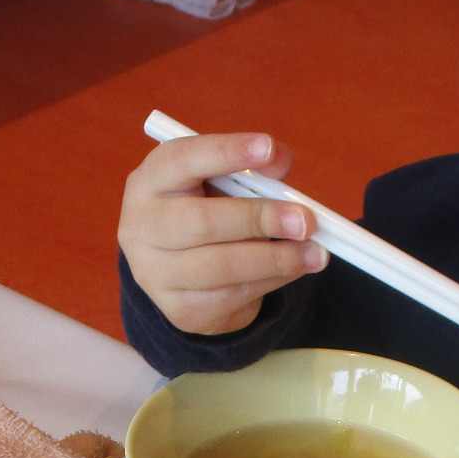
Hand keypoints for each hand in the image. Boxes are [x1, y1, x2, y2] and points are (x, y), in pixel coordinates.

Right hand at [118, 131, 328, 335]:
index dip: (227, 152)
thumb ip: (251, 168)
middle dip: (260, 219)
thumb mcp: (222, 181)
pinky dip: (272, 280)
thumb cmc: (207, 208)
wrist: (180, 268)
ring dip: (278, 259)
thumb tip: (279, 162)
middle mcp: (142, 227)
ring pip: (223, 267)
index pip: (184, 160)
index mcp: (150, 181)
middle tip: (306, 220)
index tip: (268, 147)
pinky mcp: (181, 310)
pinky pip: (234, 295)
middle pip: (202, 222)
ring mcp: (156, 274)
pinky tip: (295, 269)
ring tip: (316, 252)